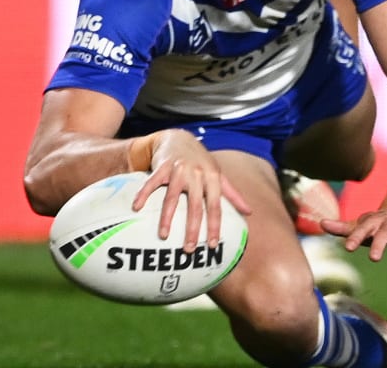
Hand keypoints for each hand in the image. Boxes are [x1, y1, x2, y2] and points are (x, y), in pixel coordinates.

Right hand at [130, 129, 251, 251]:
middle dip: (192, 229)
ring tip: (164, 236)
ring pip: (172, 197)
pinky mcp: (162, 167)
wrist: (178, 138)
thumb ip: (232, 193)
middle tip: (189, 249)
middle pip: (195, 206)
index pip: (215, 206)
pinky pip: (151, 183)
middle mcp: (197, 174)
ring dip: (167, 218)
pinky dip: (143, 195)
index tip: (211, 245)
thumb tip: (249, 212)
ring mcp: (178, 170)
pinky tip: (137, 208)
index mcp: (212, 178)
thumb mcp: (218, 173)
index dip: (214, 226)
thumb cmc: (200, 160)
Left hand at [321, 209, 386, 267]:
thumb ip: (341, 227)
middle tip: (374, 258)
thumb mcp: (360, 225)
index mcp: (372, 222)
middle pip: (383, 234)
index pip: (362, 229)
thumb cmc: (376, 224)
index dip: (355, 238)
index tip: (348, 248)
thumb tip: (321, 223)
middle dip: (379, 244)